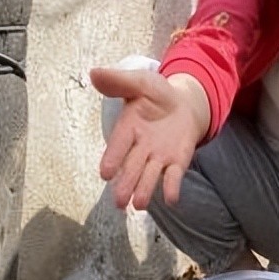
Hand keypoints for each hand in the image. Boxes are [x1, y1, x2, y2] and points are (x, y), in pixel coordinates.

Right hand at [91, 66, 207, 208]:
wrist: (184, 104)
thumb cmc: (156, 94)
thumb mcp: (140, 82)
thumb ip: (119, 81)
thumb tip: (94, 73)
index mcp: (128, 127)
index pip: (119, 144)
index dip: (112, 158)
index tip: (104, 173)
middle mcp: (140, 147)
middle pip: (132, 167)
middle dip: (125, 183)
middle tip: (118, 201)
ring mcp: (158, 157)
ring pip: (149, 176)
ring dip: (144, 190)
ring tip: (139, 205)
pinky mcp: (176, 162)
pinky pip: (173, 176)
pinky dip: (171, 187)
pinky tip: (171, 199)